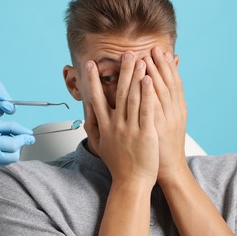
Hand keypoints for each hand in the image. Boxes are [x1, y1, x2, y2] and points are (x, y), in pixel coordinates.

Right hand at [84, 52, 158, 186]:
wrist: (131, 181)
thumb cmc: (118, 163)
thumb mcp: (99, 144)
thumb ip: (92, 125)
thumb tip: (88, 109)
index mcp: (105, 125)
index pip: (96, 98)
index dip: (93, 80)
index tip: (90, 65)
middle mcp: (116, 124)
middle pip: (119, 93)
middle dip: (122, 71)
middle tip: (125, 54)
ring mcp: (130, 128)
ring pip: (133, 98)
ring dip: (136, 77)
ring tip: (139, 60)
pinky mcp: (145, 133)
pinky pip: (146, 110)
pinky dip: (147, 94)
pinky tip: (148, 80)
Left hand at [144, 47, 186, 181]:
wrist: (168, 169)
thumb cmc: (166, 144)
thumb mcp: (173, 121)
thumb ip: (170, 102)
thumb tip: (166, 89)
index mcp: (177, 109)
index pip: (173, 83)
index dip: (167, 66)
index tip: (161, 51)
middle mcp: (173, 112)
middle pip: (167, 84)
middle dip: (160, 65)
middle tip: (152, 47)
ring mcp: (164, 120)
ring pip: (160, 92)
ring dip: (153, 73)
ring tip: (145, 56)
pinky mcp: (154, 129)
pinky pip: (151, 108)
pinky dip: (150, 92)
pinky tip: (145, 79)